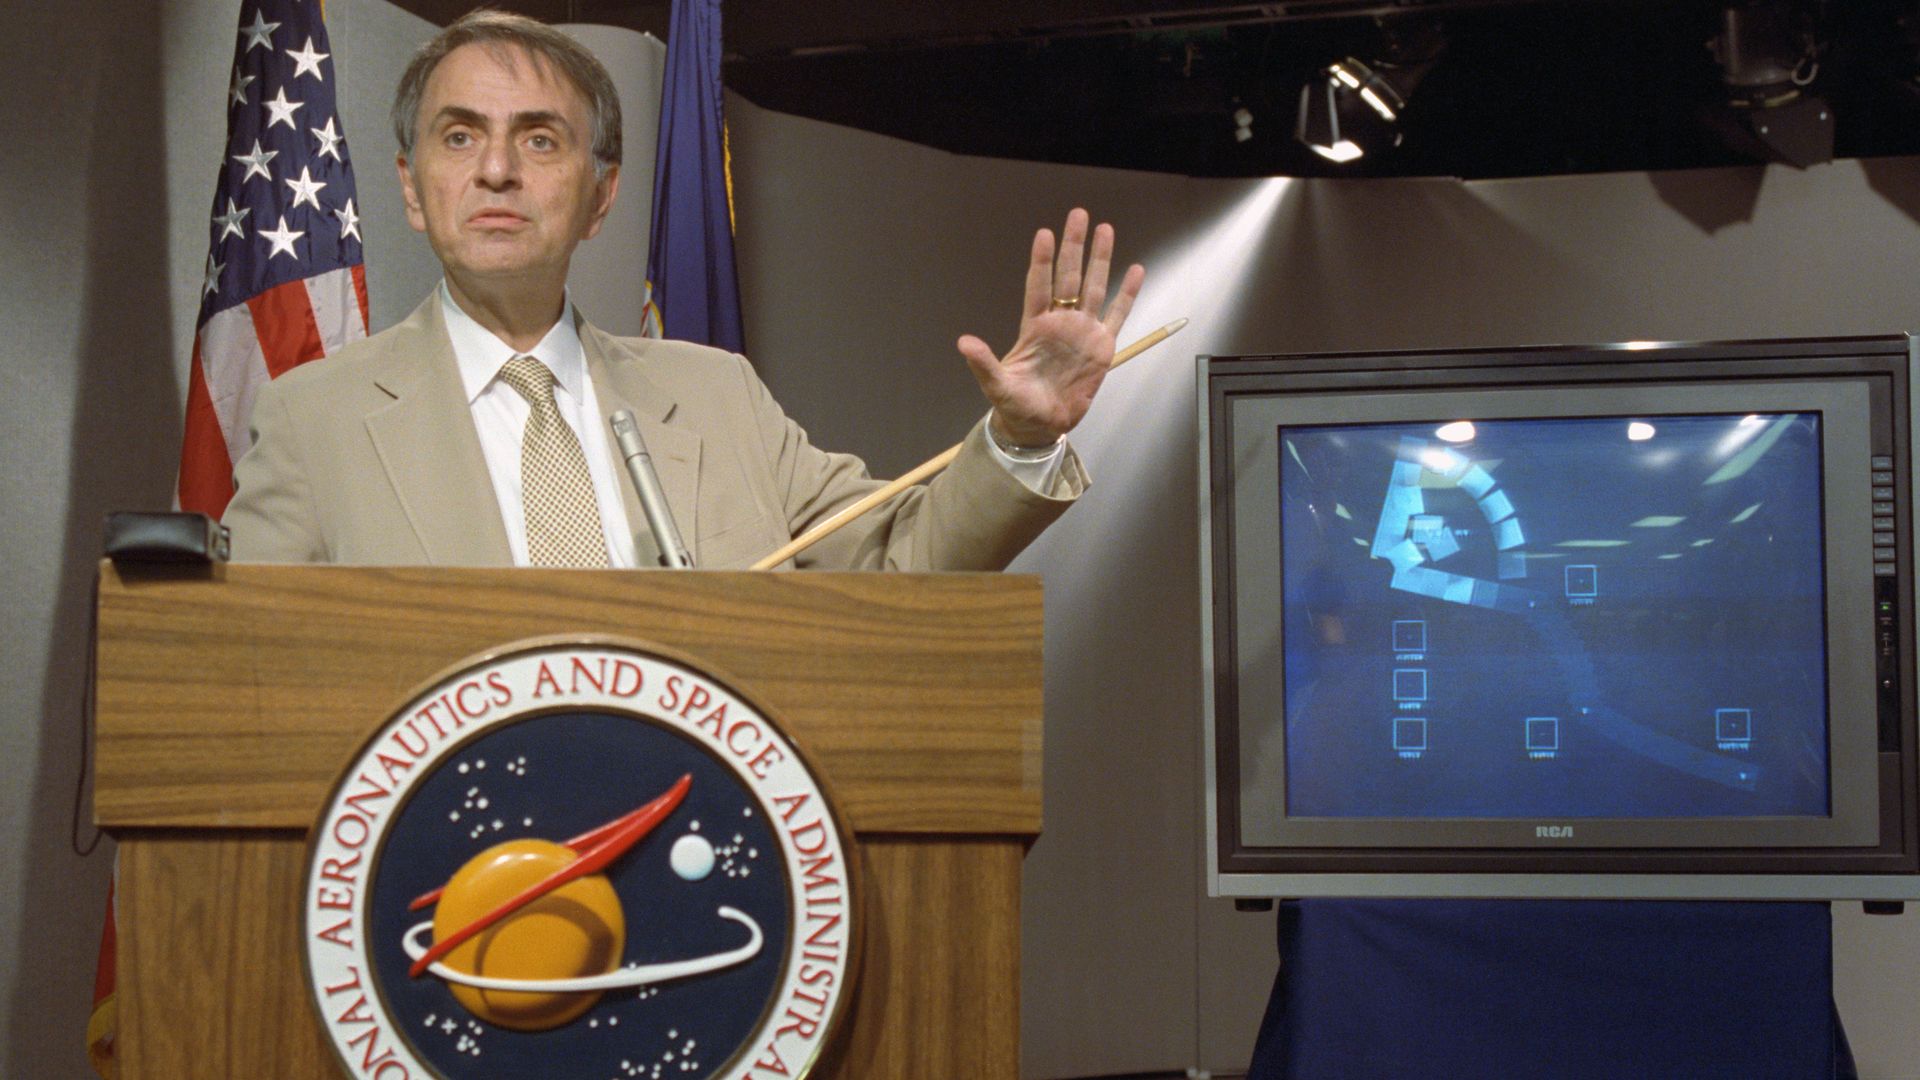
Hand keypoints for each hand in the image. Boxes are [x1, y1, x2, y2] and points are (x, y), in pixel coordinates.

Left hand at [958, 208, 1144, 446]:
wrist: (1041, 426)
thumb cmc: (1016, 405)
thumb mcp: (996, 385)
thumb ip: (983, 363)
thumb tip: (963, 342)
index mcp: (1034, 327)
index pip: (1038, 286)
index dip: (1042, 261)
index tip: (1044, 235)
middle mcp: (1059, 322)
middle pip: (1069, 277)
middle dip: (1074, 246)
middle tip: (1078, 214)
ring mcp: (1082, 331)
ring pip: (1095, 287)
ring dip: (1100, 259)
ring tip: (1105, 229)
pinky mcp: (1102, 346)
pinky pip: (1117, 314)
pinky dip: (1127, 293)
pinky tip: (1135, 270)